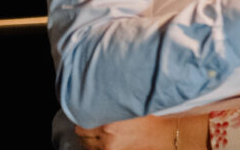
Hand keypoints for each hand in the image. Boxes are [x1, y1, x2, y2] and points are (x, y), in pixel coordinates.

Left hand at [75, 113, 207, 149]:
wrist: (158, 135)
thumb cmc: (146, 119)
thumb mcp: (129, 106)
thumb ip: (113, 103)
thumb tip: (99, 95)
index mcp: (109, 124)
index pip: (82, 125)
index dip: (81, 118)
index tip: (83, 112)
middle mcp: (106, 138)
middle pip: (82, 136)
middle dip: (84, 128)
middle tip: (88, 120)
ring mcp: (109, 148)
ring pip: (87, 145)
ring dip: (88, 138)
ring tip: (95, 130)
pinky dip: (95, 145)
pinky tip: (101, 139)